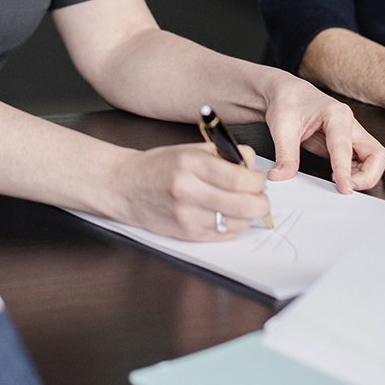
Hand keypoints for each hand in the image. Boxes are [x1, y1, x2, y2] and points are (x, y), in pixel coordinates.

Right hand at [108, 141, 272, 239]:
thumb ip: (224, 154)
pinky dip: (233, 226)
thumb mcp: (190, 149)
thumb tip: (253, 166)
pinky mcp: (186, 233)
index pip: (240, 178)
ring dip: (248, 215)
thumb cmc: (158, 166)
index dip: (257, 180)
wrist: (125, 187)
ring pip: (238, 223)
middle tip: (257, 194)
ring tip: (240, 203)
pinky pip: (224, 234)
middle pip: (245, 205)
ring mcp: (186, 215)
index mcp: (189, 163)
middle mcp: (187, 190)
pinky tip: (226, 214)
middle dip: (260, 201)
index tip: (257, 178)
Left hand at [262, 74, 384, 190]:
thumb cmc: (287, 101)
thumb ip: (285, 155)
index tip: (344, 189)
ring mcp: (350, 133)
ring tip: (342, 184)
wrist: (285, 93)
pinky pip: (361, 162)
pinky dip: (355, 174)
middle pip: (376, 154)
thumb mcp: (281, 129)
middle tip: (348, 188)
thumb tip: (282, 176)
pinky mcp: (346, 143)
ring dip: (364, 176)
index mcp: (336, 114)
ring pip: (374, 159)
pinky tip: (340, 178)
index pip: (346, 148)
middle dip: (368, 176)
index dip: (346, 172)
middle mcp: (349, 123)